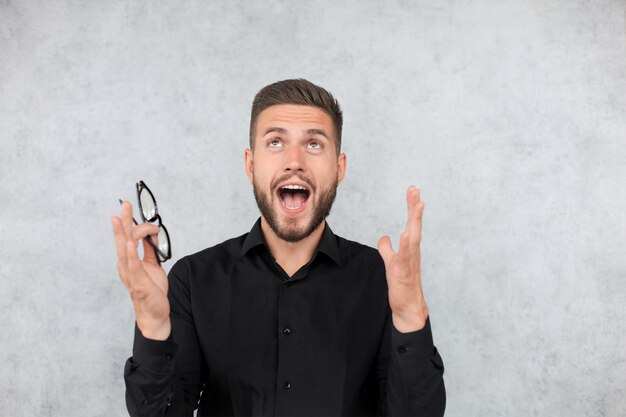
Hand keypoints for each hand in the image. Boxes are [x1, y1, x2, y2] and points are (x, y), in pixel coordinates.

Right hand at [112, 201, 170, 339]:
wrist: (155, 313)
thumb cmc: (151, 290)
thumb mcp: (152, 266)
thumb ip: (150, 251)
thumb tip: (151, 236)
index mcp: (128, 261)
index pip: (128, 237)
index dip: (131, 222)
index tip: (136, 211)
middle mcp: (125, 265)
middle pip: (123, 239)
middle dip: (123, 221)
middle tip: (124, 204)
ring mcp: (130, 274)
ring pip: (124, 249)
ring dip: (123, 232)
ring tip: (120, 218)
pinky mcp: (138, 282)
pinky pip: (134, 265)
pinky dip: (131, 253)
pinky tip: (131, 243)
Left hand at [377, 186, 428, 332]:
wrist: (408, 307)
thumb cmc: (402, 285)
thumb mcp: (391, 263)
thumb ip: (387, 249)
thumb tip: (384, 238)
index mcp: (410, 248)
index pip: (411, 223)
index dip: (412, 207)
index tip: (413, 190)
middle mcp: (412, 251)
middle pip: (414, 225)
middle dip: (415, 207)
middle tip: (415, 190)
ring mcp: (410, 261)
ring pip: (414, 237)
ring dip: (415, 221)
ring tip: (417, 204)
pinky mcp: (404, 272)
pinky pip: (405, 256)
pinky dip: (406, 244)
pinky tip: (406, 234)